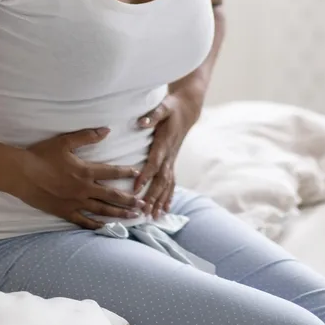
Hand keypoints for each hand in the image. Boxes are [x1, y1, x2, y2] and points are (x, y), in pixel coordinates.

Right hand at [10, 127, 143, 228]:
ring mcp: (74, 202)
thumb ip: (87, 136)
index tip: (140, 174)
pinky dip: (95, 225)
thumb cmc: (42, 155)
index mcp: (86, 171)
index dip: (127, 173)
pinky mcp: (64, 212)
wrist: (21, 173)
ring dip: (119, 214)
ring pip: (102, 210)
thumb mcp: (65, 141)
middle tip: (144, 205)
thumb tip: (107, 130)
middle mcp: (84, 189)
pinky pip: (83, 221)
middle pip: (112, 196)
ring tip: (133, 217)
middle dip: (130, 200)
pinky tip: (105, 228)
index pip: (112, 172)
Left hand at [134, 93, 200, 216]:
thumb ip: (152, 115)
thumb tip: (141, 122)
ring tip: (154, 216)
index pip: (154, 162)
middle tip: (144, 211)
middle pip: (161, 179)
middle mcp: (169, 155)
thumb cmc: (172, 107)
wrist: (188, 109)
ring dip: (161, 201)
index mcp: (164, 143)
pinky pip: (172, 182)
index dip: (145, 175)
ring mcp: (172, 160)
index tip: (136, 188)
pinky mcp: (173, 162)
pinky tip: (165, 209)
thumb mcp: (163, 107)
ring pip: (167, 184)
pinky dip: (169, 196)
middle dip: (153, 196)